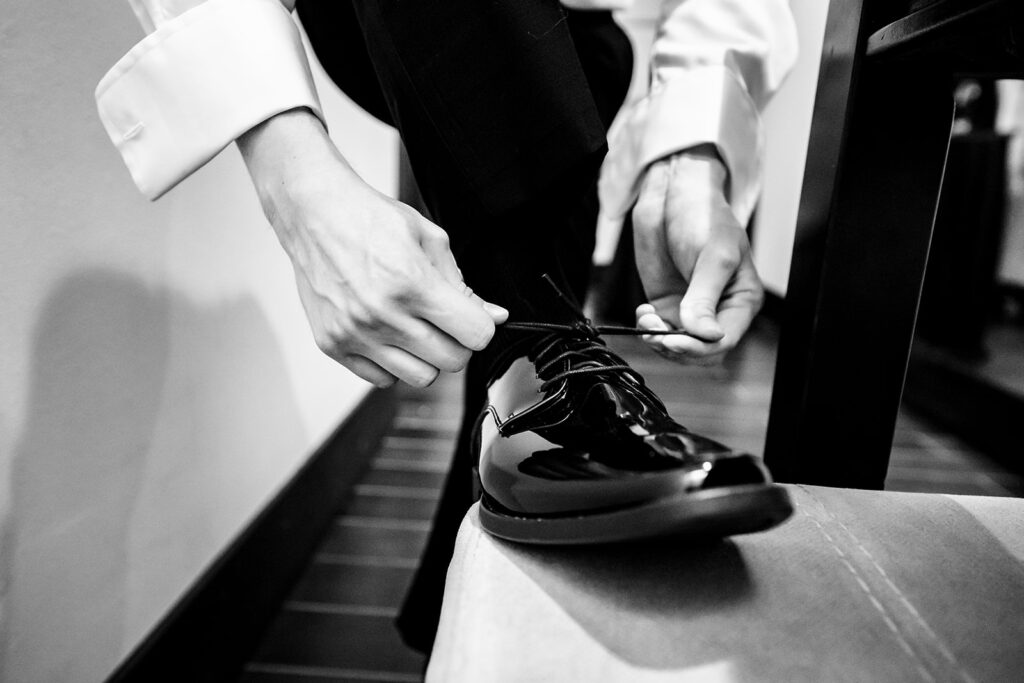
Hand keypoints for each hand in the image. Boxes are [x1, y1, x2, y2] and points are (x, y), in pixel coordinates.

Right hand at [238, 109, 507, 386]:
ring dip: (426, 357)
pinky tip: (386, 333)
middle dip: (457, 342)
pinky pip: (382, 379)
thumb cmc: (370, 219)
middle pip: (452, 361)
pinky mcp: (333, 345)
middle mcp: (382, 315)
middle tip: (442, 319)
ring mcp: (355, 334)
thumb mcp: (429, 239)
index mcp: (412, 283)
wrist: (313, 213)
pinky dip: (392, 363)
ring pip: (420, 378)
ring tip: (413, 327)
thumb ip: (462, 284)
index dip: (481, 326)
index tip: (471, 317)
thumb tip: (494, 316)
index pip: (475, 335)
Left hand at [630, 145, 763, 365]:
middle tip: (657, 335)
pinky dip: (648, 328)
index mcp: (741, 300)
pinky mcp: (668, 303)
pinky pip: (659, 329)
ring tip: (648, 319)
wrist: (674, 195)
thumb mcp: (712, 256)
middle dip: (678, 348)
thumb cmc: (704, 216)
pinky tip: (644, 311)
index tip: (675, 340)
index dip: (699, 346)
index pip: (724, 340)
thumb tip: (707, 335)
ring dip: (659, 339)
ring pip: (678, 345)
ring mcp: (691, 308)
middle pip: (701, 351)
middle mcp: (718, 309)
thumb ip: (706, 298)